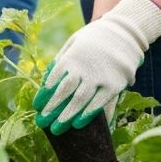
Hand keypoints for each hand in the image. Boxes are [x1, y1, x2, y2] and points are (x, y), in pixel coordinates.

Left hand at [34, 0, 160, 132]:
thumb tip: (47, 78)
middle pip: (65, 92)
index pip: (53, 79)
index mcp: (71, 57)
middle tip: (42, 122)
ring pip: (81, 100)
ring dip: (68, 115)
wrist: (124, 33)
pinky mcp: (115, 85)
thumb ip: (61, 60)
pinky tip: (79, 123)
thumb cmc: (93, 39)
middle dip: (52, 108)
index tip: (36, 106)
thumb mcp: (73, 43)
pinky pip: (100, 103)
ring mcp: (100, 77)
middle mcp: (84, 68)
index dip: (44, 94)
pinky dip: (89, 114)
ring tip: (57, 128)